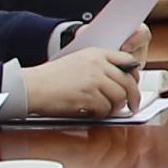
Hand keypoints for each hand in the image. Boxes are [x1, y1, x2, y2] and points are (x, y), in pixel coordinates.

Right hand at [17, 45, 144, 120]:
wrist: (33, 86)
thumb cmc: (51, 78)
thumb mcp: (78, 63)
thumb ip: (99, 68)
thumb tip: (119, 83)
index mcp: (96, 53)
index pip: (128, 61)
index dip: (134, 76)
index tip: (135, 85)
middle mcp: (98, 64)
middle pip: (128, 82)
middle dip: (133, 97)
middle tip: (132, 106)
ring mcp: (94, 80)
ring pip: (119, 97)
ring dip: (115, 107)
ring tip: (106, 110)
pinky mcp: (89, 96)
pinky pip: (105, 108)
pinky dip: (102, 114)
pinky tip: (93, 112)